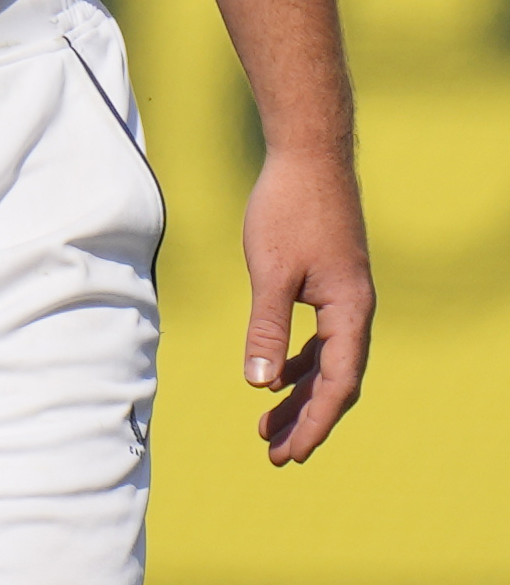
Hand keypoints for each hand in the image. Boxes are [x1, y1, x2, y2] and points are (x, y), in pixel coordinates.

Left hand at [238, 144, 371, 462]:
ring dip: (298, 395)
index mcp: (350, 313)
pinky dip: (296, 363)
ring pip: (325, 364)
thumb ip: (266, 330)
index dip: (315, 423)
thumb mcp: (270, 273)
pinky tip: (274, 380)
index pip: (337, 385)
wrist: (307, 158)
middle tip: (276, 455)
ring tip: (267, 428)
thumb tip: (258, 386)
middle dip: (305, 420)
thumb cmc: (289, 210)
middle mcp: (355, 312)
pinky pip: (318, 340)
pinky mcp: (328, 286)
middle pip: (334, 382)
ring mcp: (343, 299)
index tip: (292, 453)